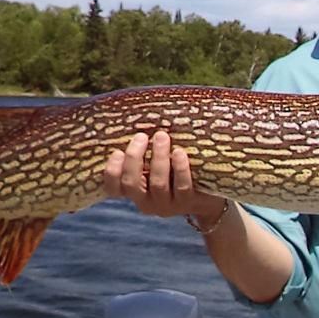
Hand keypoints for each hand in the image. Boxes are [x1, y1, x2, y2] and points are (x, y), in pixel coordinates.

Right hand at [103, 131, 225, 220]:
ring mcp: (166, 205)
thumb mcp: (156, 163)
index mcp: (134, 191)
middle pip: (131, 183)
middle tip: (142, 136)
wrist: (207, 195)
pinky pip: (181, 185)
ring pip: (157, 184)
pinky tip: (179, 152)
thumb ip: (144, 149)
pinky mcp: (187, 203)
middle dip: (134, 158)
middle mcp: (146, 202)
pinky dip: (179, 168)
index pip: (112, 188)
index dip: (111, 172)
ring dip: (158, 158)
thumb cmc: (175, 170)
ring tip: (162, 136)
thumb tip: (140, 112)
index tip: (117, 151)